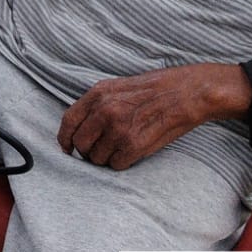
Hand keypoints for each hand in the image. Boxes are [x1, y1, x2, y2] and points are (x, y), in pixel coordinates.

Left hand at [57, 63, 251, 169]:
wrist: (187, 92)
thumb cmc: (155, 89)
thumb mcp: (118, 86)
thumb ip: (96, 104)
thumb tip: (78, 127)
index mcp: (98, 94)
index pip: (68, 122)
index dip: (65, 139)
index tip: (67, 148)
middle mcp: (105, 111)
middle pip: (80, 144)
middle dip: (87, 151)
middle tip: (100, 149)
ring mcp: (119, 129)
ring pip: (96, 158)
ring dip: (106, 158)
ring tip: (120, 147)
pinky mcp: (134, 145)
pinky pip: (116, 165)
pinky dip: (122, 163)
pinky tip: (132, 152)